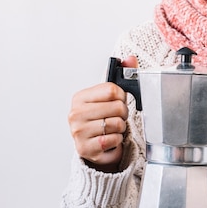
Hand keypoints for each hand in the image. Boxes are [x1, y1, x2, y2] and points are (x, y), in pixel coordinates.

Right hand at [67, 56, 137, 171]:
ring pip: (117, 124)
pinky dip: (117, 141)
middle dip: (123, 114)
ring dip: (120, 129)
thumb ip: (121, 77)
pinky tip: (109, 141)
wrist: (95, 148)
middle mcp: (76, 114)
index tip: (117, 102)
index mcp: (80, 98)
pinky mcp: (85, 148)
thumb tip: (130, 59)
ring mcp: (78, 132)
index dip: (121, 97)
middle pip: (117, 107)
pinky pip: (114, 140)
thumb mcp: (109, 99)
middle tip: (115, 118)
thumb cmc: (102, 121)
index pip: (111, 89)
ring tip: (111, 130)